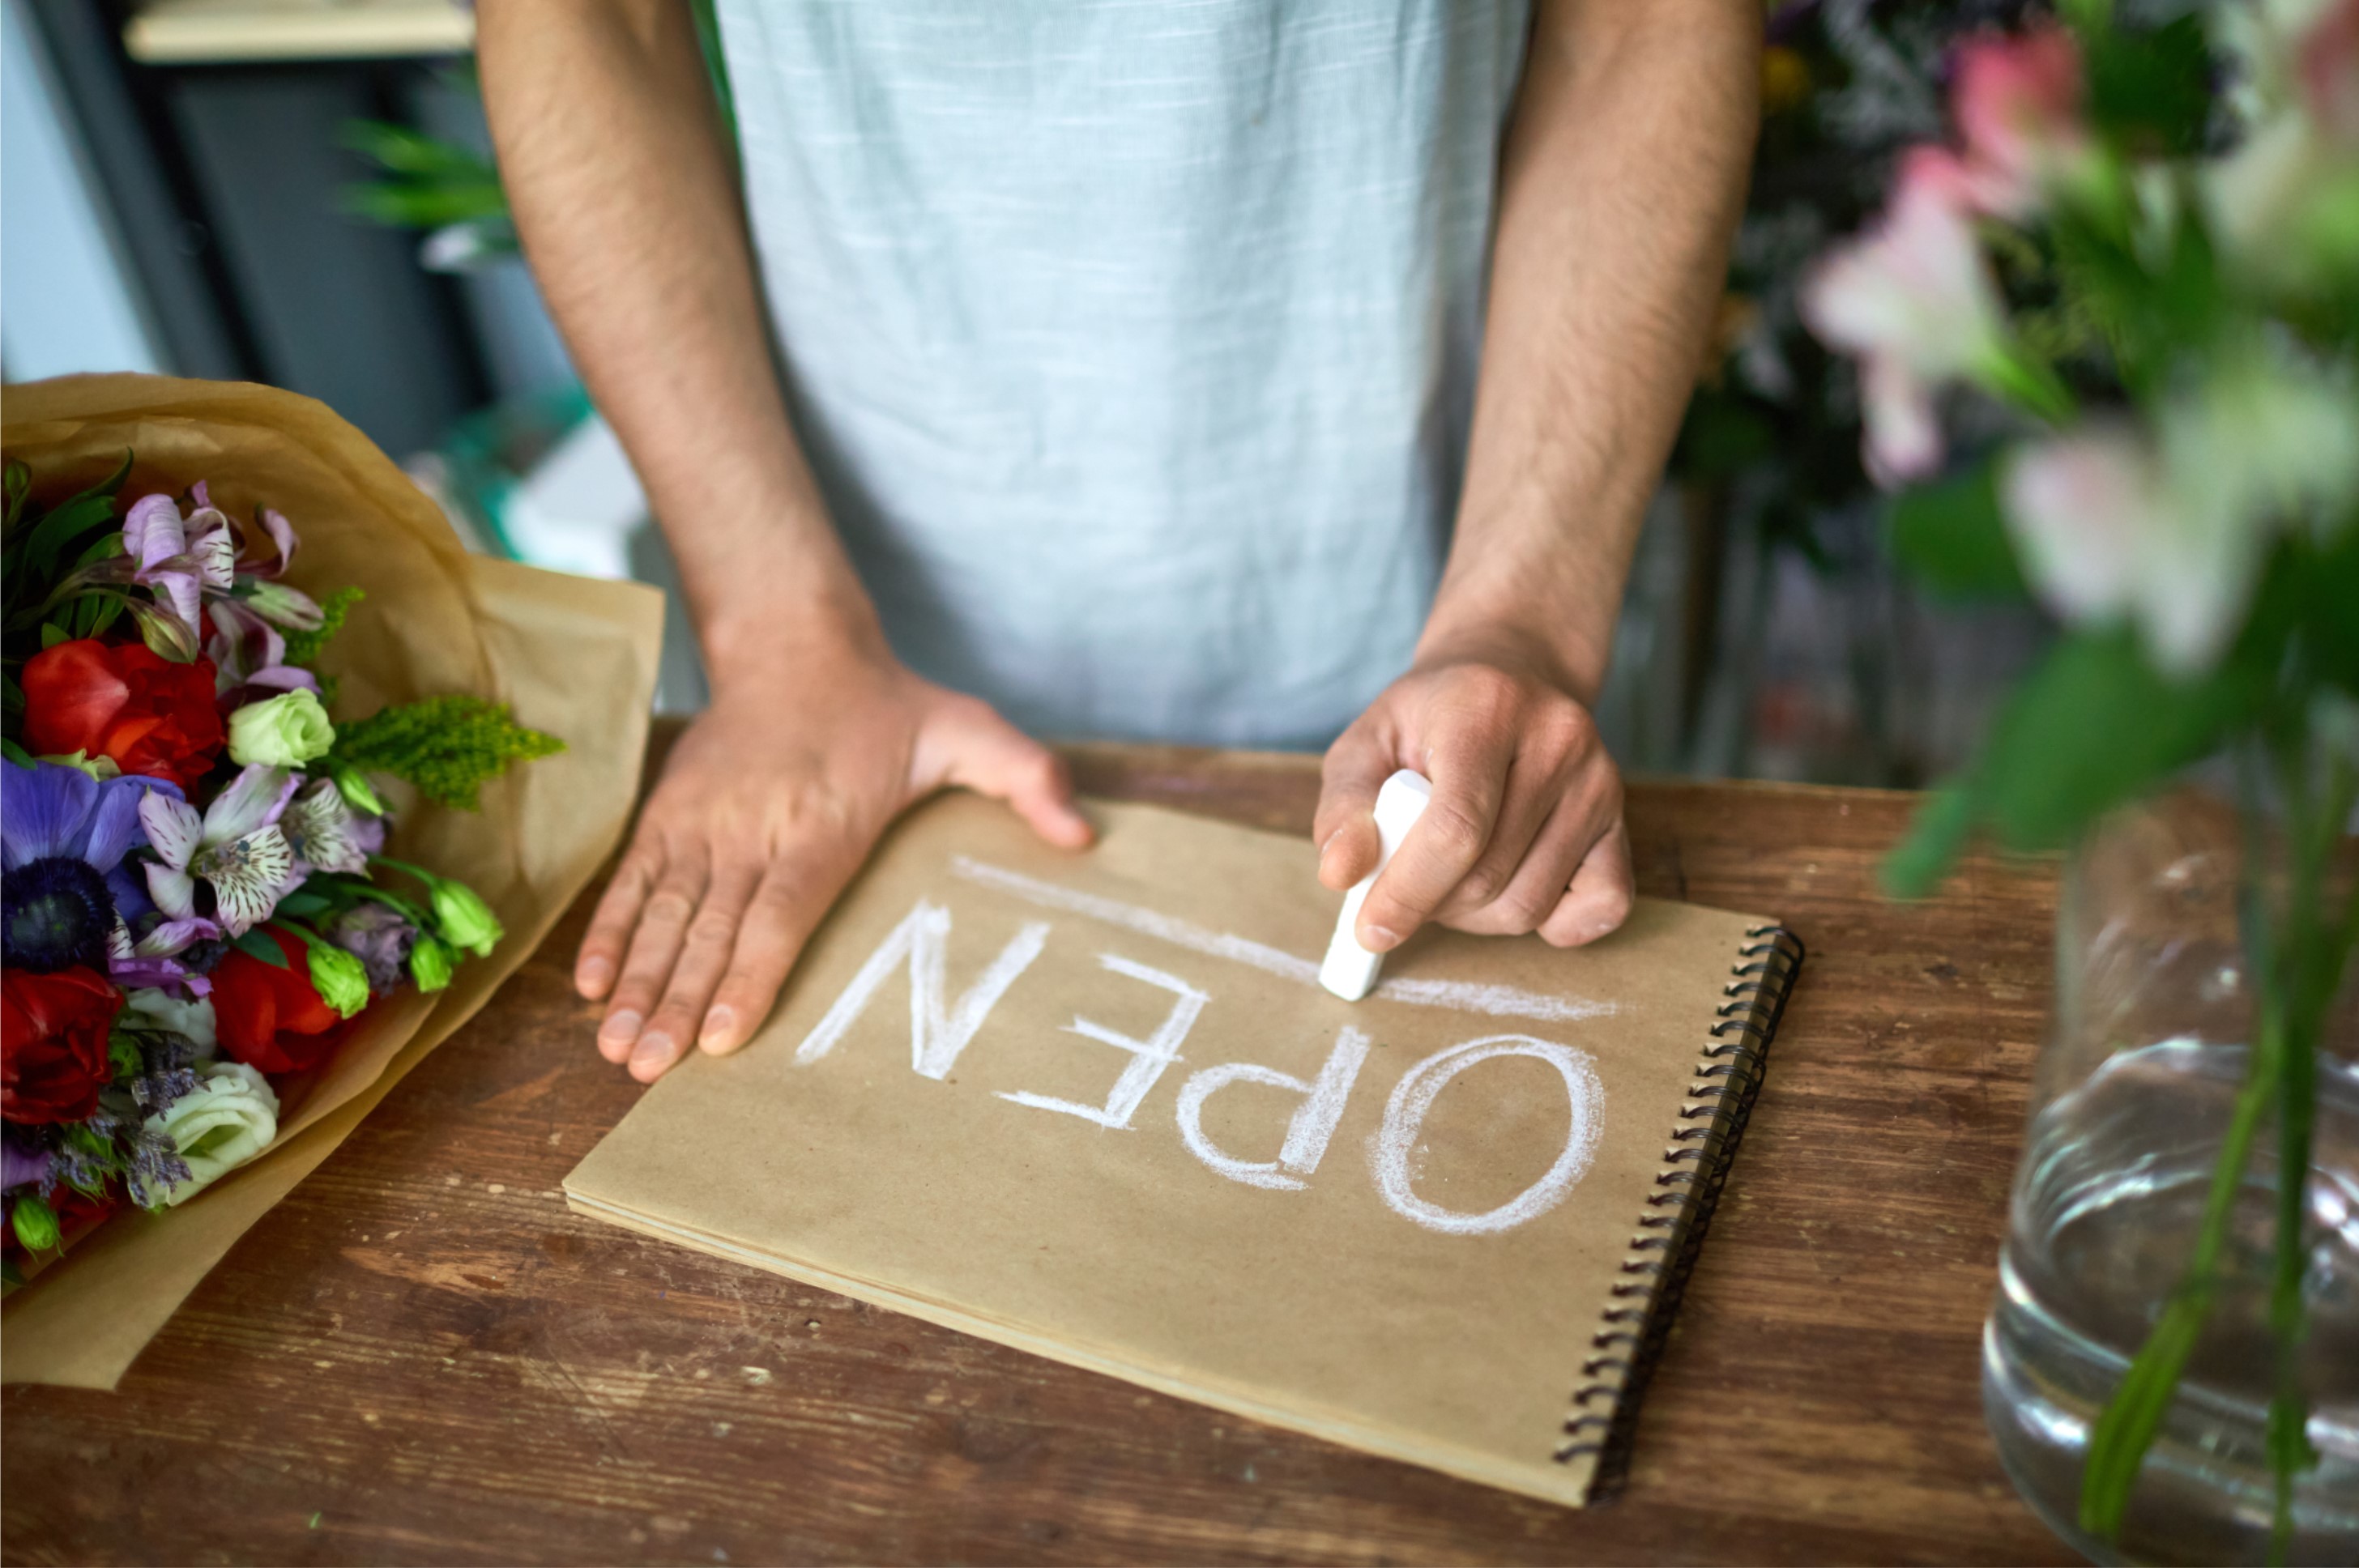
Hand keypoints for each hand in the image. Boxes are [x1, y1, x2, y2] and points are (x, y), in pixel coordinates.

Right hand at [579, 634, 1092, 1080]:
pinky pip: (633, 881)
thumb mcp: (971, 729)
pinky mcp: (670, 813)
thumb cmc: (887, 705)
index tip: (716, 1037)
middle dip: (673, 1004)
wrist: (795, 641)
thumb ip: (1028, 778)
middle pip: (710, 930)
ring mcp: (703, 822)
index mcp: (821, 825)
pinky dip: (609, 932)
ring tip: (614, 1048)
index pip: (778, 913)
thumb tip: (1083, 836)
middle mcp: (753, 829)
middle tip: (644, 1070)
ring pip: (664, 914)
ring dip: (635, 984)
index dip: (746, 978)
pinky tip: (591, 985)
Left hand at [1314, 640, 1632, 952]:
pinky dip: (1552, 924)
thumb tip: (1341, 874)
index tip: (1372, 928)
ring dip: (1477, 916)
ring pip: (1531, 903)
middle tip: (1407, 886)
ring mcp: (1599, 780)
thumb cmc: (1430, 719)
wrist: (1510, 673)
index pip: (1456, 827)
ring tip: (1453, 877)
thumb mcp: (1367, 742)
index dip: (1409, 891)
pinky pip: (1600, 907)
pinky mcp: (1622, 818)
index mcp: (1486, 710)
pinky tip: (1515, 887)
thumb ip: (1345, 806)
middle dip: (1433, 904)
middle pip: (1489, 875)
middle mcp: (1557, 740)